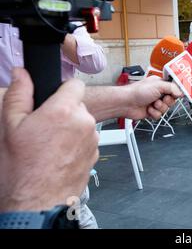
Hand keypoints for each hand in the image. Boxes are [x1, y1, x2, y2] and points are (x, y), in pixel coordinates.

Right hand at [0, 68, 98, 211]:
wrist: (37, 202)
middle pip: (78, 105)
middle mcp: (84, 122)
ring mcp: (93, 139)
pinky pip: (87, 140)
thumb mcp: (11, 126)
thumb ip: (19, 94)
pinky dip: (76, 143)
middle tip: (44, 127)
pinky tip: (59, 154)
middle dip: (64, 111)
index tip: (54, 98)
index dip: (63, 89)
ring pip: (83, 123)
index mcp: (64, 110)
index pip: (75, 84)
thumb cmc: (23, 169)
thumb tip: (22, 73)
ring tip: (50, 144)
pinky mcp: (96, 154)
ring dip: (71, 128)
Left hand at [123, 75, 182, 119]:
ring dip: (159, 108)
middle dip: (167, 101)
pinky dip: (154, 113)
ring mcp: (155, 103)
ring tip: (152, 104)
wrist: (126, 103)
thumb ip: (171, 88)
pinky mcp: (152, 111)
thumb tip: (181, 92)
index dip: (177, 92)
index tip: (179, 94)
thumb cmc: (136, 91)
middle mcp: (158, 93)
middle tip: (161, 99)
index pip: (174, 88)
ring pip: (166, 109)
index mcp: (160, 84)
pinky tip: (148, 109)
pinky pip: (159, 115)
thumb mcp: (158, 86)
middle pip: (172, 100)